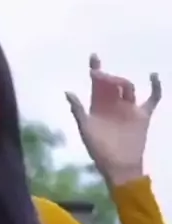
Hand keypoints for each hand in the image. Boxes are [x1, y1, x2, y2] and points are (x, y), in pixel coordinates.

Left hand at [66, 55, 161, 185]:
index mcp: (97, 106)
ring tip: (118, 86)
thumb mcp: (85, 129)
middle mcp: (113, 104)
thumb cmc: (99, 151)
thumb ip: (78, 110)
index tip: (94, 57)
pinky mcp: (143, 115)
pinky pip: (152, 98)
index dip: (96, 69)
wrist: (119, 167)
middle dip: (108, 77)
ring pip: (128, 87)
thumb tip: (68, 92)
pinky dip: (155, 86)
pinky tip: (153, 75)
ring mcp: (128, 108)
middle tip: (101, 76)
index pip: (97, 83)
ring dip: (122, 83)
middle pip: (112, 83)